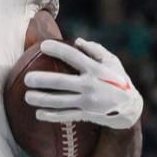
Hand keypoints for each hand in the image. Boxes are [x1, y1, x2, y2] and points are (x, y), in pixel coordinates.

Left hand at [23, 38, 141, 129]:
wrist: (130, 107)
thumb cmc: (117, 79)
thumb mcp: (112, 62)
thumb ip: (95, 50)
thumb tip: (77, 41)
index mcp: (96, 69)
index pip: (73, 57)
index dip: (58, 50)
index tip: (42, 46)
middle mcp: (90, 85)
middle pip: (62, 82)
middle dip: (43, 80)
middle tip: (27, 79)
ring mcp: (87, 102)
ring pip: (60, 102)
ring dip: (42, 100)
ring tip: (27, 97)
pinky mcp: (86, 114)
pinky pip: (65, 115)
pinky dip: (51, 115)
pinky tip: (38, 114)